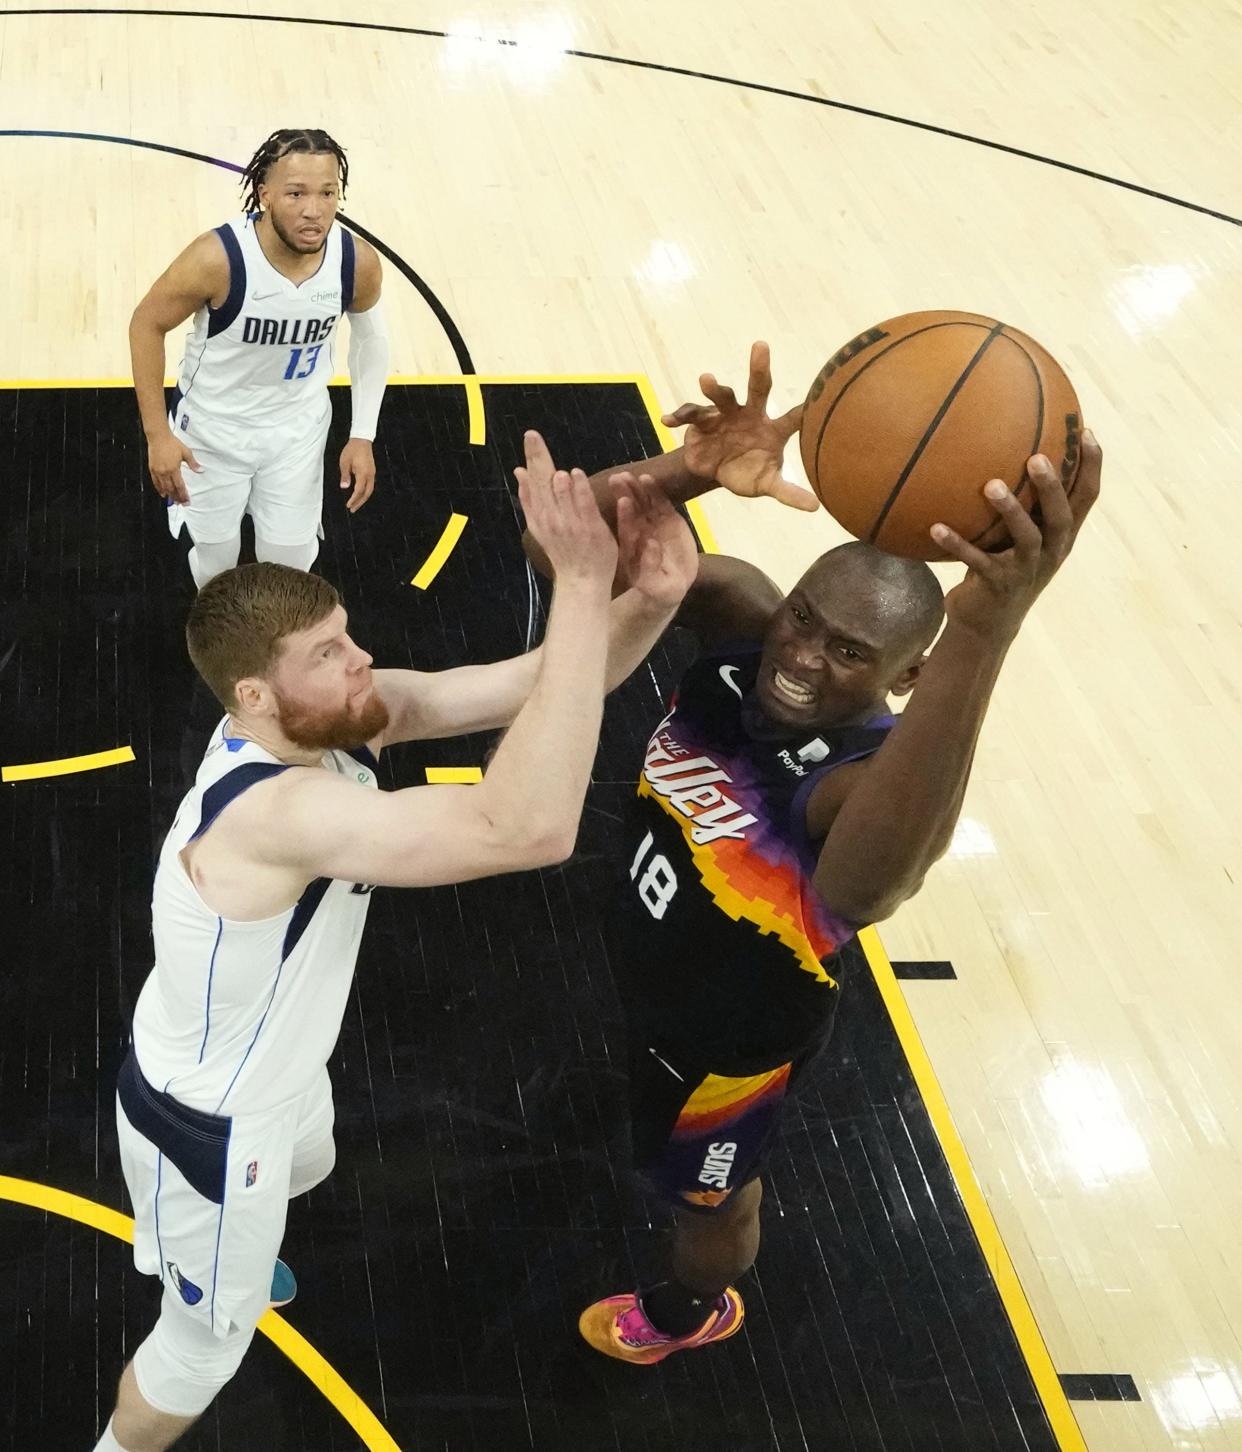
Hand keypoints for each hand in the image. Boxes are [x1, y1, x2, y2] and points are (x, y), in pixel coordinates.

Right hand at [146, 430, 201, 503]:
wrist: (158, 436)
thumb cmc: (172, 443)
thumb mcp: (186, 452)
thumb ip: (193, 463)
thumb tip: (201, 470)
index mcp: (174, 469)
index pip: (180, 486)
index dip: (183, 495)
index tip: (187, 501)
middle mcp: (165, 472)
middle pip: (171, 489)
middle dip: (177, 498)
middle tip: (181, 504)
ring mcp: (157, 471)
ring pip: (163, 487)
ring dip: (169, 495)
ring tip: (173, 501)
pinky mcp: (152, 468)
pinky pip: (155, 482)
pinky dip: (159, 489)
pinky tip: (163, 493)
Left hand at [339, 438, 375, 512]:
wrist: (361, 440)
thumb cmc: (352, 450)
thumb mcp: (344, 462)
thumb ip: (345, 476)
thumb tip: (344, 487)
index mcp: (363, 473)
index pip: (359, 490)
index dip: (354, 499)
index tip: (348, 505)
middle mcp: (370, 475)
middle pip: (367, 493)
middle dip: (359, 502)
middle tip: (353, 509)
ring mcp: (372, 473)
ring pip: (370, 490)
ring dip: (363, 498)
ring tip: (356, 504)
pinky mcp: (372, 471)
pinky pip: (370, 485)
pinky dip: (365, 492)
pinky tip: (360, 494)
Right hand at [515, 431, 617, 586]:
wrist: (581, 581)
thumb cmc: (564, 553)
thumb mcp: (540, 526)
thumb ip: (530, 499)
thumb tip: (518, 471)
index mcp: (538, 516)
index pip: (532, 481)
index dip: (531, 458)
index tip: (530, 435)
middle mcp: (549, 518)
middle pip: (541, 483)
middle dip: (537, 458)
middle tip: (533, 435)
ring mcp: (569, 523)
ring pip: (559, 493)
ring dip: (556, 479)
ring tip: (557, 471)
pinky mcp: (589, 527)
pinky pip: (582, 502)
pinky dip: (578, 487)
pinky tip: (575, 473)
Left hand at [611, 472, 698, 610]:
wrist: (673, 585)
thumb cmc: (658, 588)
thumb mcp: (654, 585)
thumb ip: (651, 565)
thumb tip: (651, 544)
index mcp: (633, 548)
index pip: (627, 529)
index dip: (625, 516)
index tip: (623, 501)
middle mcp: (641, 532)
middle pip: (631, 511)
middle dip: (625, 494)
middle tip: (618, 478)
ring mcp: (654, 524)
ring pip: (644, 503)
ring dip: (637, 489)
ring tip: (634, 475)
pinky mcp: (669, 519)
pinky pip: (661, 503)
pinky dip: (655, 491)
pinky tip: (648, 478)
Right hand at [661, 340, 818, 511]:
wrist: (716, 472)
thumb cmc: (749, 473)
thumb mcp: (768, 484)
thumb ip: (788, 493)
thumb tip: (815, 507)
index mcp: (773, 428)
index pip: (793, 417)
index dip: (804, 411)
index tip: (816, 401)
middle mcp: (750, 413)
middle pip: (758, 388)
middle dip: (758, 368)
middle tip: (760, 346)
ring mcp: (725, 414)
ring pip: (721, 396)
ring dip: (714, 388)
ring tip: (705, 379)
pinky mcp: (702, 421)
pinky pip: (690, 414)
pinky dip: (679, 415)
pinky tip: (667, 420)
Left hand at [934, 431, 1101, 643]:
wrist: (987, 623)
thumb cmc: (1003, 567)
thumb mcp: (1018, 536)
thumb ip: (1022, 503)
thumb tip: (1001, 450)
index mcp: (1061, 536)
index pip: (1086, 498)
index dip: (1091, 467)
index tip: (1087, 431)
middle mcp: (1051, 552)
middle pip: (1060, 516)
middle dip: (1052, 487)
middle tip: (1037, 458)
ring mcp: (1026, 570)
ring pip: (1026, 538)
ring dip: (1010, 511)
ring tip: (991, 485)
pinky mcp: (998, 586)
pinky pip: (977, 561)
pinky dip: (956, 543)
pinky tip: (935, 527)